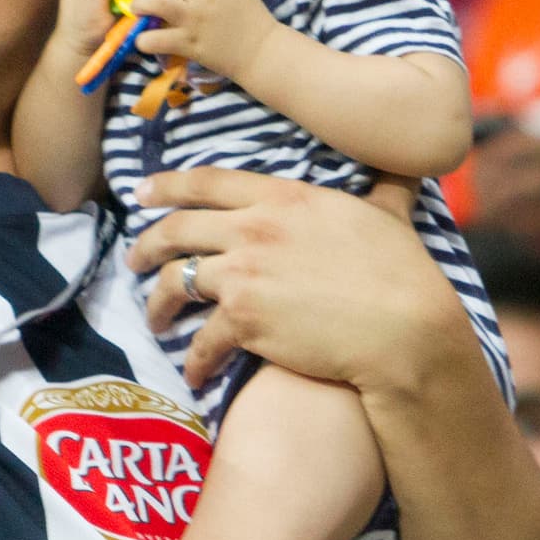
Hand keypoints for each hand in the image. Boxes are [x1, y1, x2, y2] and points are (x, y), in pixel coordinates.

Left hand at [128, 166, 446, 391]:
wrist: (403, 329)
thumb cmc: (403, 273)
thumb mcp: (390, 215)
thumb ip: (386, 187)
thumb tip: (405, 166)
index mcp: (283, 196)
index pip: (208, 182)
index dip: (167, 186)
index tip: (142, 192)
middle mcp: (253, 228)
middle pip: (177, 228)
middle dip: (146, 243)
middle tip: (134, 258)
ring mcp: (243, 273)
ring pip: (177, 281)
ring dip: (157, 303)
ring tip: (154, 317)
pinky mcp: (243, 319)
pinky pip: (201, 339)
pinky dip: (193, 359)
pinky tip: (193, 373)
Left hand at [131, 0, 272, 84]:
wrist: (262, 52)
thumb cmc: (252, 21)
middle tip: (150, 0)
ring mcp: (194, 20)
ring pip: (154, 2)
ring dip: (140, 5)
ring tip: (140, 12)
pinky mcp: (188, 44)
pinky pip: (154, 39)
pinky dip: (144, 40)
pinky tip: (146, 42)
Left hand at [472, 110, 539, 235]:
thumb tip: (531, 121)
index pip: (516, 144)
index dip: (490, 159)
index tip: (477, 167)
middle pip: (516, 179)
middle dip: (490, 193)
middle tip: (478, 202)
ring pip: (535, 207)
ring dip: (509, 218)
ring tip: (493, 222)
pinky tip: (529, 237)